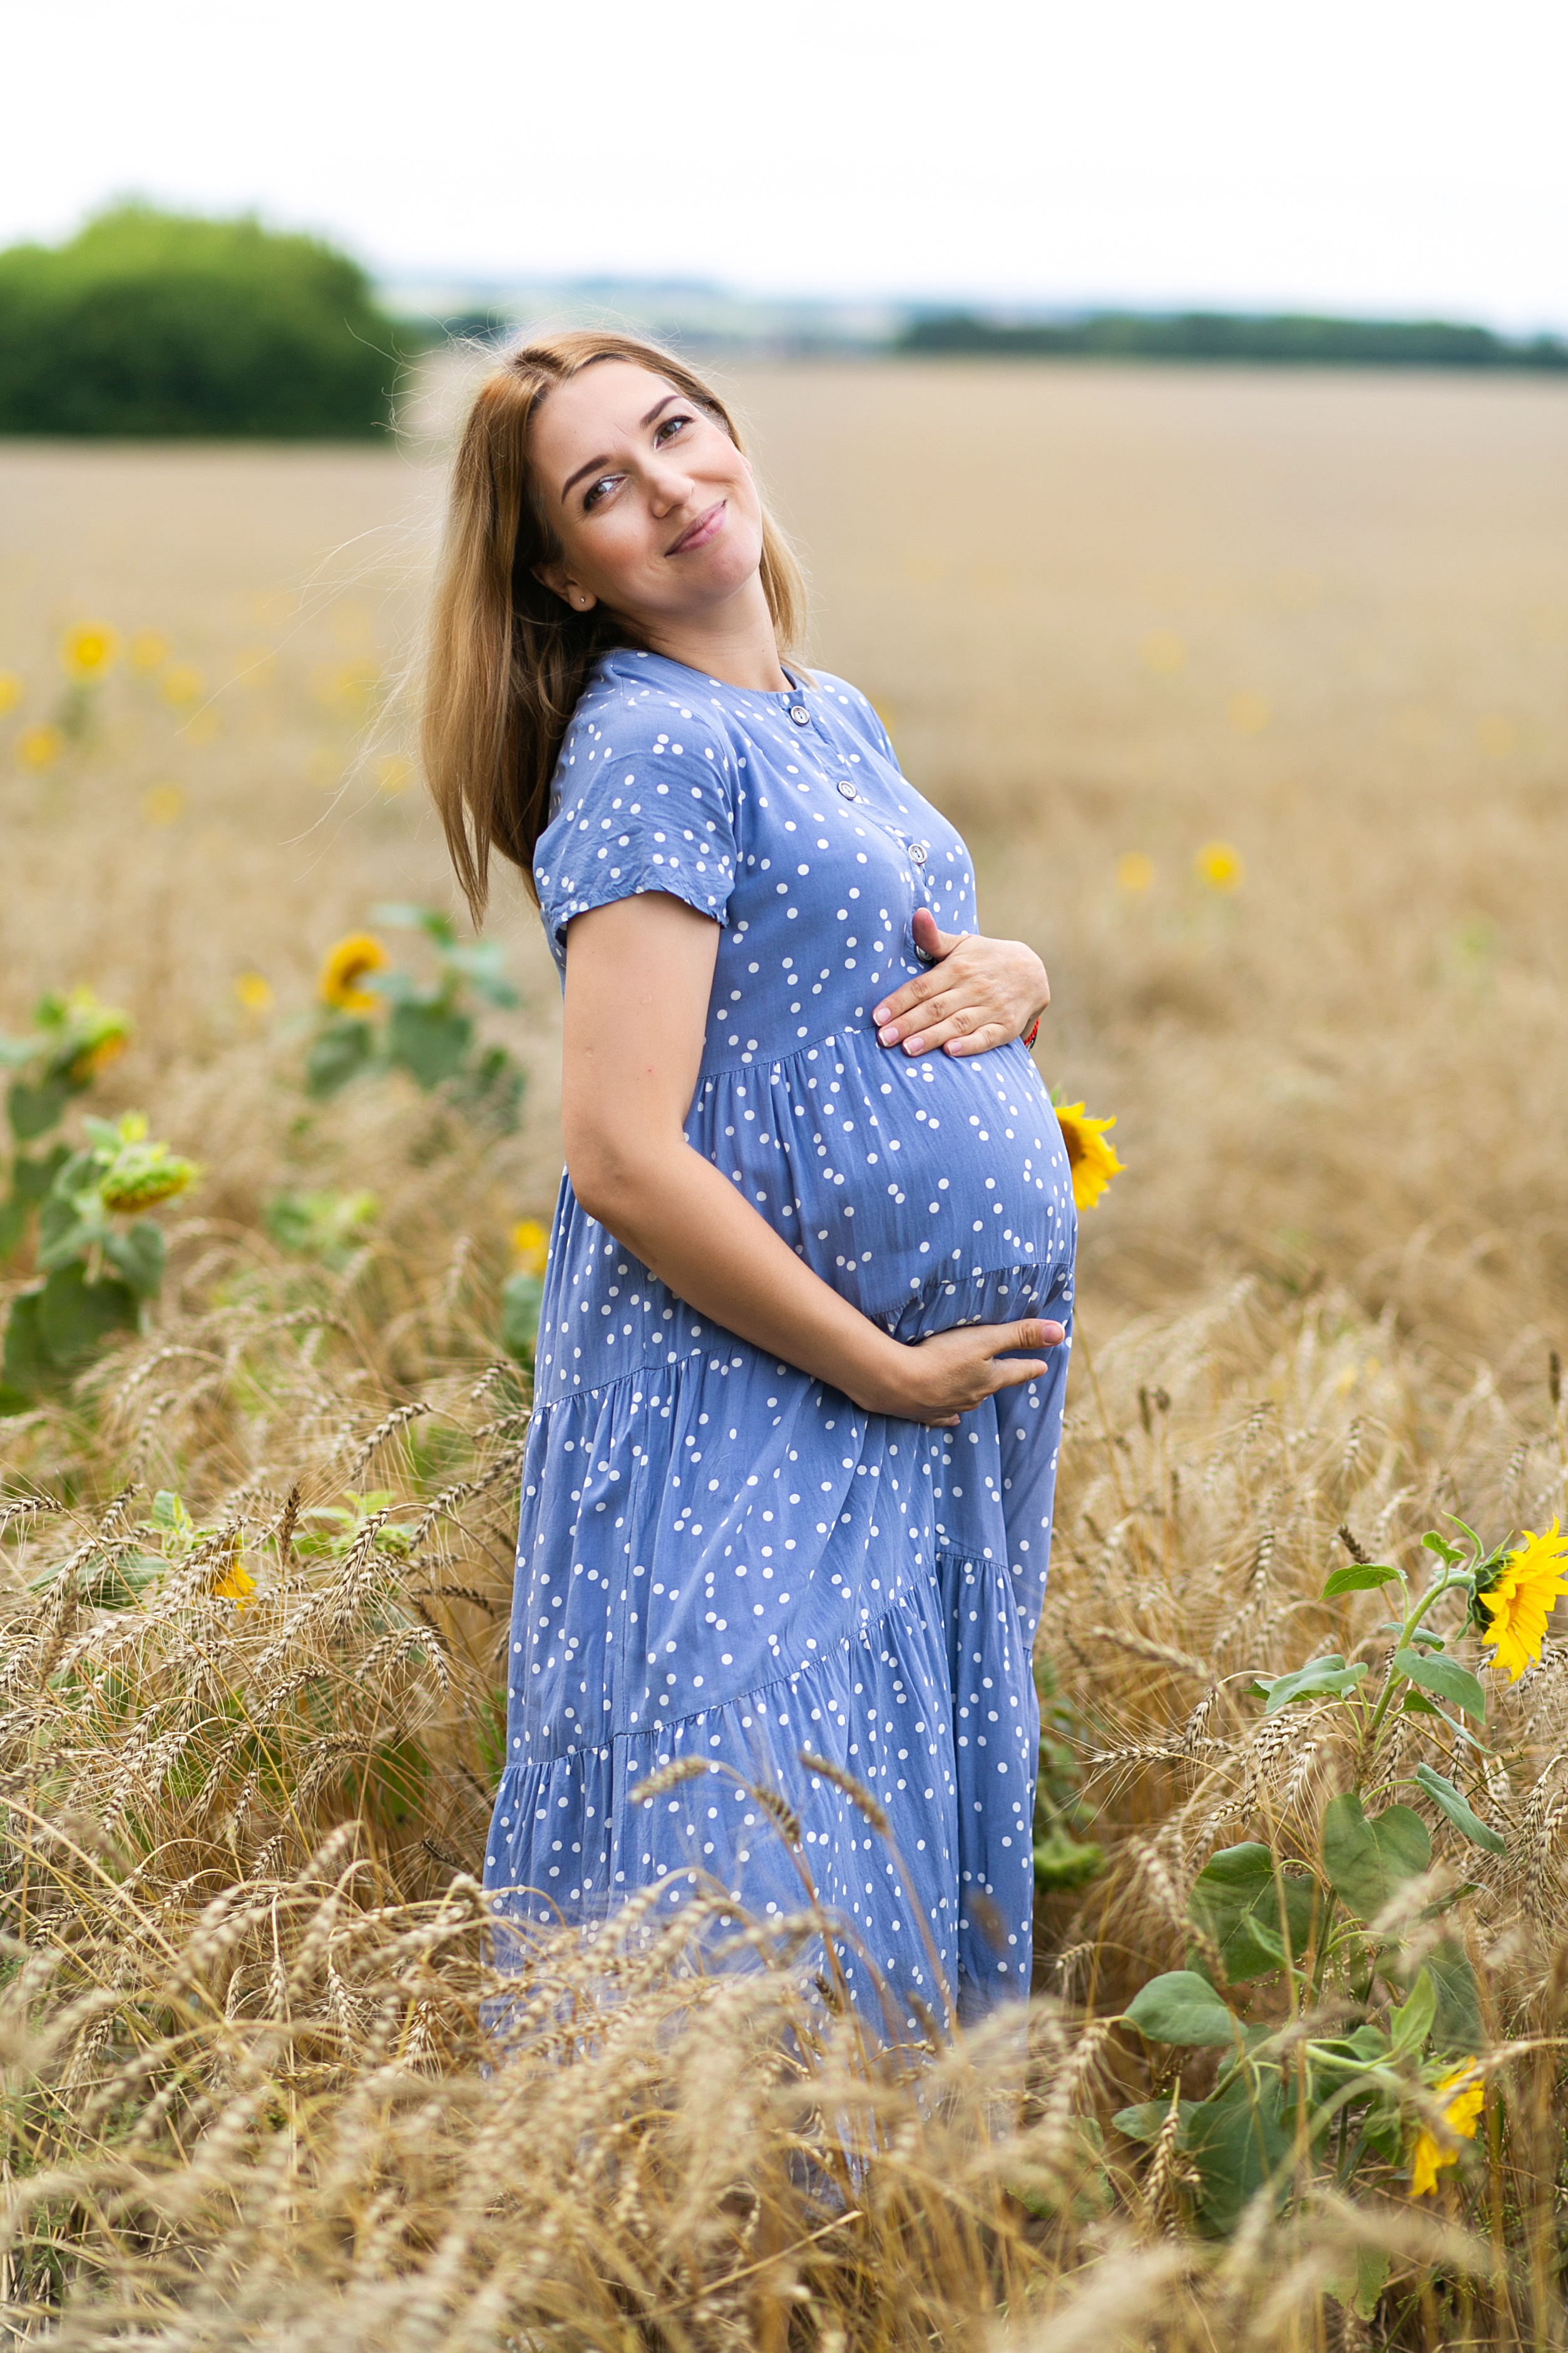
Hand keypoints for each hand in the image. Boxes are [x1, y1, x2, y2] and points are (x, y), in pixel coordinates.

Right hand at [855, 1317, 1065, 1426]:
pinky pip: (943, 1416)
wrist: (897, 1382)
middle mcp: (973, 1397)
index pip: (1017, 1371)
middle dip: (1001, 1378)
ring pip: (969, 1400)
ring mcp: (948, 1407)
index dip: (1031, 1366)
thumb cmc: (942, 1356)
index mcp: (989, 1379)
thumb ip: (1020, 1334)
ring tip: (979, 1387)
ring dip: (976, 1393)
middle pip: (993, 1386)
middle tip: (1009, 1373)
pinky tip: (953, 1417)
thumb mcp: (985, 1339)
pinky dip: (950, 1415)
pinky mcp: (924, 1412)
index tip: (1043, 1366)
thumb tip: (1060, 1333)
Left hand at [872, 910, 1048, 1058]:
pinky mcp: (1006, 1026)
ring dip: (932, 1036)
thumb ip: (933, 938)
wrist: (1033, 972)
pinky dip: (969, 1045)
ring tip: (907, 1049)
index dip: (899, 1001)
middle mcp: (973, 988)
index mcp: (957, 968)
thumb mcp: (961, 944)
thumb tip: (917, 914)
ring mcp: (991, 1008)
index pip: (922, 987)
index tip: (877, 1016)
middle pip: (935, 1007)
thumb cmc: (986, 959)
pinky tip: (950, 1052)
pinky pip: (987, 1037)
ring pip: (957, 1023)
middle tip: (883, 1039)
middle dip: (908, 1023)